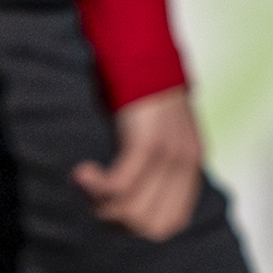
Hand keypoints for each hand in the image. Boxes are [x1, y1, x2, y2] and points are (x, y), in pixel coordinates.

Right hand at [74, 87, 205, 240]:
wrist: (139, 46)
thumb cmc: (136, 93)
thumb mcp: (150, 134)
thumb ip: (148, 166)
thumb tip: (121, 203)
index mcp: (191, 163)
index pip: (170, 223)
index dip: (137, 226)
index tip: (110, 207)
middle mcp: (186, 161)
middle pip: (151, 227)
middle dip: (115, 222)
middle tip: (93, 197)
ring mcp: (170, 152)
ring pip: (132, 212)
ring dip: (99, 205)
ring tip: (83, 181)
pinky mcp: (147, 141)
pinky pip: (119, 186)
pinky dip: (95, 187)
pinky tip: (81, 173)